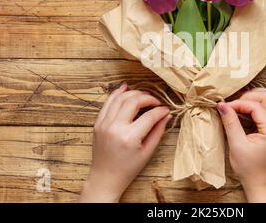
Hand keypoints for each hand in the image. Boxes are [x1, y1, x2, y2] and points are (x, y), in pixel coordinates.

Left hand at [79, 83, 170, 202]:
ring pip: (119, 98)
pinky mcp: (98, 123)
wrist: (105, 177)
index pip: (149, 116)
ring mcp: (104, 124)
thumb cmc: (128, 168)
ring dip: (133, 93)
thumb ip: (158, 131)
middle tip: (156, 102)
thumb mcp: (147, 152)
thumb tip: (167, 115)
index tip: (166, 110)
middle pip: (134, 102)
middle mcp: (115, 128)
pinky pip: (107, 103)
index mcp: (129, 137)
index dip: (160, 110)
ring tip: (144, 95)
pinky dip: (117, 93)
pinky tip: (126, 88)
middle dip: (148, 98)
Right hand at [217, 88, 265, 202]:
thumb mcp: (236, 144)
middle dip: (248, 96)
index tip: (224, 107)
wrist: (258, 180)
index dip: (238, 103)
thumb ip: (230, 123)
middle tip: (233, 104)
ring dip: (255, 96)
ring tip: (240, 104)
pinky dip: (258, 102)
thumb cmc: (248, 167)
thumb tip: (222, 105)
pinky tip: (246, 109)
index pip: (256, 106)